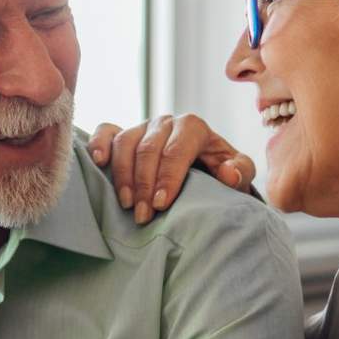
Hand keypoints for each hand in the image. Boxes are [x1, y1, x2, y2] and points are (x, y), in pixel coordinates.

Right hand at [87, 114, 255, 223]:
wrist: (205, 166)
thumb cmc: (220, 171)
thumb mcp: (239, 172)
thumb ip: (240, 171)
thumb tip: (228, 173)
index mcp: (193, 127)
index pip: (177, 150)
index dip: (168, 177)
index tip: (162, 205)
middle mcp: (166, 123)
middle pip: (148, 149)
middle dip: (144, 185)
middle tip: (143, 216)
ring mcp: (143, 127)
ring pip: (126, 143)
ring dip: (123, 175)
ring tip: (126, 204)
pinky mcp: (124, 134)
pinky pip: (107, 131)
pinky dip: (100, 144)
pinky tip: (98, 163)